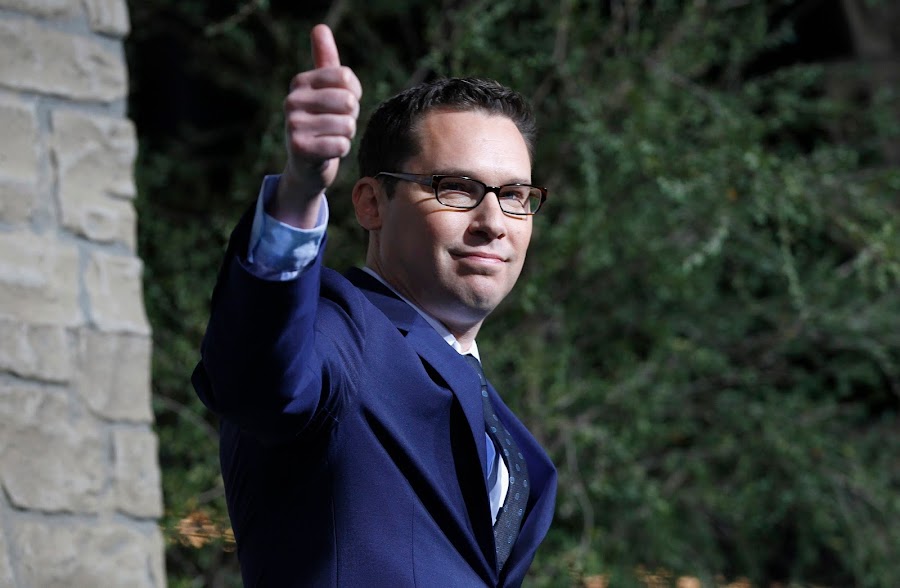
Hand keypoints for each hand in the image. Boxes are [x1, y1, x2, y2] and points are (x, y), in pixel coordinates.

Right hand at [272, 24, 361, 226]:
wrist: (307, 165)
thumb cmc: (322, 122)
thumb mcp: (324, 90)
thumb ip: (325, 60)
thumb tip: (319, 27)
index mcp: (300, 82)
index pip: (345, 77)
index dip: (353, 94)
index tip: (342, 105)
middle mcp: (291, 100)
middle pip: (348, 101)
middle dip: (350, 117)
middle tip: (336, 125)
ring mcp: (292, 124)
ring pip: (346, 125)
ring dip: (346, 135)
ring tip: (331, 137)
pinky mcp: (300, 148)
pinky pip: (341, 145)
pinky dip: (341, 151)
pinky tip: (327, 151)